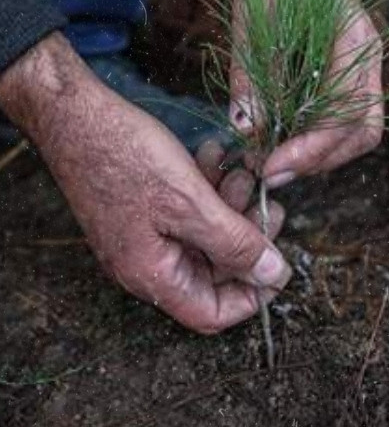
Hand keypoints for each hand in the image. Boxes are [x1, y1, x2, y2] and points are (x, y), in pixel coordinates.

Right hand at [0, 34, 291, 332]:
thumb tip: (274, 275)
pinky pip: (189, 212)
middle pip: (216, 273)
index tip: (278, 262)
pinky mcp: (145, 209)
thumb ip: (235, 243)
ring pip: (207, 237)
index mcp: (152, 275)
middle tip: (266, 202)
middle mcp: (146, 264)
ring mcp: (144, 236)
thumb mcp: (191, 202)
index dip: (252, 295)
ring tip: (241, 172)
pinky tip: (216, 157)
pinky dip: (209, 189)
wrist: (72, 112)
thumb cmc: (123, 156)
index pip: (213, 314)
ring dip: (231, 206)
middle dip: (247, 238)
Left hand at [228, 0, 383, 188]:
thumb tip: (246, 130)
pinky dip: (319, 143)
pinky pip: (348, 123)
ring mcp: (367, 71)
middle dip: (320, 160)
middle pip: (364, 130)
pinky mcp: (354, 80)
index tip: (270, 165)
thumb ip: (250, 73)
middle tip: (271, 174)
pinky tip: (285, 146)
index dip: (311, 147)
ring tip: (276, 164)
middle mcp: (369, 59)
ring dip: (322, 157)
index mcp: (352, 38)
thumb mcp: (252, 18)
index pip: (346, 109)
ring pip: (361, 133)